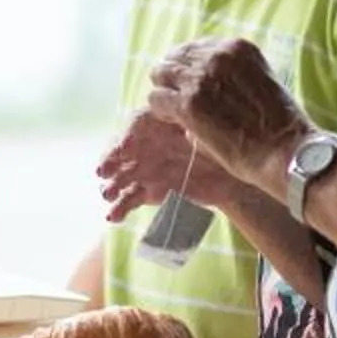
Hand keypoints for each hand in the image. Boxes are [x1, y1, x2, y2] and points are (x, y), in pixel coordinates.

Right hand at [95, 109, 253, 220]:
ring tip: (108, 194)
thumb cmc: (220, 145)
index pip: (136, 125)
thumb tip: (181, 120)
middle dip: (111, 161)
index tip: (123, 149)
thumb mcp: (208, 130)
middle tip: (103, 172)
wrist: (233, 176)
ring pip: (122, 177)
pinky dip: (120, 208)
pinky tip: (112, 217)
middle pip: (123, 151)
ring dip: (112, 185)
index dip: (126, 135)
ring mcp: (146, 169)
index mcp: (159, 122)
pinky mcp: (150, 192)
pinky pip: (130, 199)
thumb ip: (191, 125)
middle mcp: (147, 144)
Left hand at [143, 37, 314, 200]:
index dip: (189, 66)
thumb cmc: (278, 124)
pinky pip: (157, 99)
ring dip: (165, 92)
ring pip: (161, 75)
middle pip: (174, 57)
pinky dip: (162, 111)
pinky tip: (175, 121)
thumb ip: (229, 75)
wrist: (286, 150)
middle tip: (176, 97)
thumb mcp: (258, 80)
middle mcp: (217, 56)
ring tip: (174, 110)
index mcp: (236, 47)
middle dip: (173, 77)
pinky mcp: (188, 105)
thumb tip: (196, 83)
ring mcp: (200, 79)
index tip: (190, 83)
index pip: (195, 47)